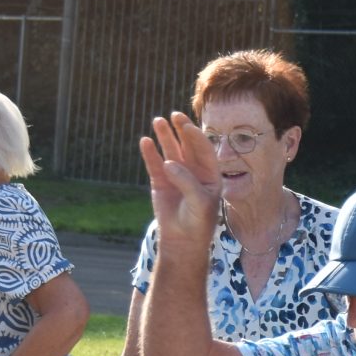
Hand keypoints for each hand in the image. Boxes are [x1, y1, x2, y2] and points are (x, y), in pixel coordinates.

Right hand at [139, 112, 222, 250]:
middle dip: (182, 130)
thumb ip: (187, 181)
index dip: (196, 137)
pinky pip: (154, 163)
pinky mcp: (160, 181)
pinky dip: (150, 152)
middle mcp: (194, 171)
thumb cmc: (198, 222)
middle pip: (187, 145)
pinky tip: (146, 141)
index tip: (187, 126)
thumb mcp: (199, 202)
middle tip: (175, 115)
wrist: (183, 240)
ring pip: (170, 151)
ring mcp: (176, 174)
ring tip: (158, 121)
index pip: (204, 150)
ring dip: (165, 136)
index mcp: (210, 174)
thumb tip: (169, 163)